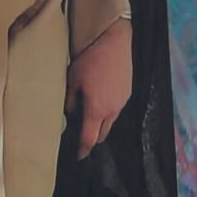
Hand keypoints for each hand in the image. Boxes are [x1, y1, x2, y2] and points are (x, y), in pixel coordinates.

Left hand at [66, 18, 132, 159]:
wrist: (113, 40)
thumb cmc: (90, 59)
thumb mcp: (72, 80)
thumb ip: (69, 101)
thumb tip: (69, 113)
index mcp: (96, 110)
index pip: (89, 139)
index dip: (83, 150)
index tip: (79, 156)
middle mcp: (112, 110)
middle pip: (102, 134)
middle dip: (92, 138)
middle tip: (81, 134)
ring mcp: (122, 101)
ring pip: (110, 121)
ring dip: (101, 123)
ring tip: (89, 115)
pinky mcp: (127, 92)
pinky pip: (117, 108)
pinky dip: (108, 111)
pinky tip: (100, 100)